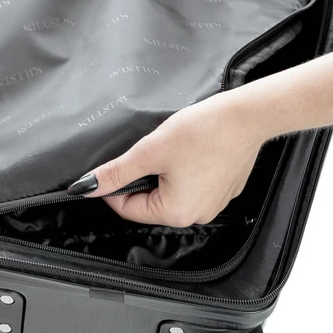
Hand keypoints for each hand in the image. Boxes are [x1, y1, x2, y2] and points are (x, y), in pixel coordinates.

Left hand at [66, 91, 263, 226]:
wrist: (246, 117)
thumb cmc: (202, 132)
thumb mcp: (149, 151)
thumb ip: (116, 172)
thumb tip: (86, 187)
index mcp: (176, 213)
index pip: (128, 209)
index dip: (114, 187)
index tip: (114, 167)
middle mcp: (197, 216)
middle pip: (150, 204)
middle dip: (141, 179)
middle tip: (148, 152)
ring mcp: (213, 205)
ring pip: (170, 194)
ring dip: (162, 175)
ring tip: (171, 150)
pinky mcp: (223, 191)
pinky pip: (192, 187)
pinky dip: (184, 172)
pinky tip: (189, 152)